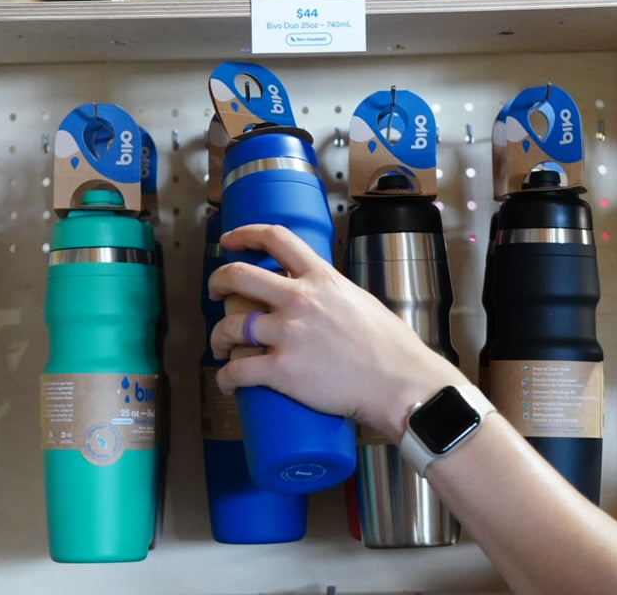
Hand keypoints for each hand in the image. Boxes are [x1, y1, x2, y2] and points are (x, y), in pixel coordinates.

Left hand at [208, 223, 461, 442]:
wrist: (401, 383)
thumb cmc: (390, 348)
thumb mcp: (360, 300)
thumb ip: (333, 294)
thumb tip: (318, 297)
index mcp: (321, 277)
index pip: (276, 238)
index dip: (245, 233)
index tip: (230, 239)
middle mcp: (300, 299)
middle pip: (239, 275)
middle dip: (217, 282)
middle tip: (214, 293)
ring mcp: (289, 334)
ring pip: (231, 326)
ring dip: (218, 338)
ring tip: (221, 348)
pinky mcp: (284, 371)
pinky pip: (239, 371)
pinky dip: (226, 379)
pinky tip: (228, 383)